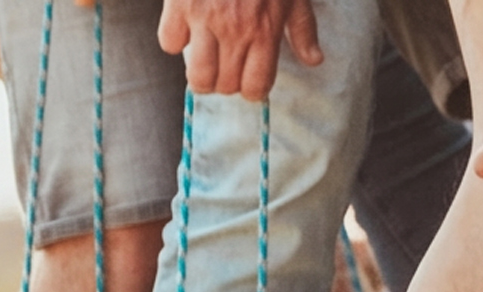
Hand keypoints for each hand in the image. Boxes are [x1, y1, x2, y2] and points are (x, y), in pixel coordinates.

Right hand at [158, 0, 321, 100]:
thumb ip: (302, 29)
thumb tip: (314, 60)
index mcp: (264, 32)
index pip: (256, 86)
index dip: (251, 92)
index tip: (248, 85)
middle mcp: (235, 31)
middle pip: (226, 86)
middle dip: (227, 85)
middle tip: (227, 72)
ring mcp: (204, 20)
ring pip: (198, 77)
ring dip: (201, 77)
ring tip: (205, 64)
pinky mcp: (178, 6)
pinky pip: (168, 44)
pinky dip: (174, 42)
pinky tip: (185, 31)